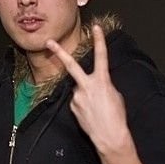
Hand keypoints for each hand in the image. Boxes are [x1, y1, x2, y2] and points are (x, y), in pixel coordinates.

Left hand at [46, 25, 129, 154]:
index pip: (101, 56)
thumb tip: (94, 83)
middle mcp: (87, 86)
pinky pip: (77, 100)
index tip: (95, 27)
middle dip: (59, 52)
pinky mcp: (72, 105)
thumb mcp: (115, 95)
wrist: (109, 136)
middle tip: (48, 41)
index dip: (99, 40)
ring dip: (86, 95)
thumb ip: (103, 84)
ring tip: (96, 109)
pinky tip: (90, 113)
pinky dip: (83, 104)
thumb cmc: (116, 116)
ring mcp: (77, 95)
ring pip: (79, 89)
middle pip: (70, 65)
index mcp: (102, 80)